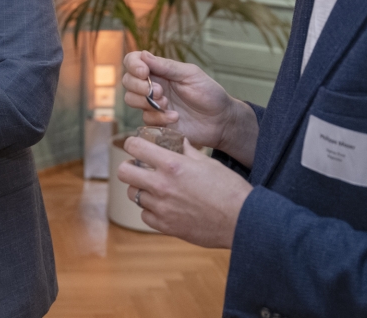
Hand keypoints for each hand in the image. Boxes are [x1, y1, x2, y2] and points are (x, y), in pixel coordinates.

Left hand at [117, 136, 251, 247]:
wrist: (242, 220)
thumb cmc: (229, 188)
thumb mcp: (208, 162)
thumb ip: (187, 150)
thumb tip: (177, 140)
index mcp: (171, 165)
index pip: (134, 147)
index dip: (133, 144)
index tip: (137, 145)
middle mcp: (161, 185)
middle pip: (124, 172)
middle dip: (130, 166)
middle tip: (140, 167)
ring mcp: (161, 207)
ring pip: (133, 194)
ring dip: (141, 188)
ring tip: (154, 187)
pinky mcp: (166, 226)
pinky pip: (145, 214)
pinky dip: (150, 209)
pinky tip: (163, 205)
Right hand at [122, 51, 256, 165]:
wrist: (220, 121)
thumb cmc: (209, 93)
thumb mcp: (190, 75)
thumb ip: (167, 66)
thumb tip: (143, 54)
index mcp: (160, 70)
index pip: (133, 61)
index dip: (133, 65)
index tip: (144, 72)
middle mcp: (152, 85)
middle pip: (127, 81)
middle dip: (139, 85)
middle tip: (160, 91)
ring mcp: (153, 104)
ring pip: (131, 99)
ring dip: (146, 101)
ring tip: (166, 103)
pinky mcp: (156, 122)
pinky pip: (145, 118)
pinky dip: (159, 117)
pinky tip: (175, 117)